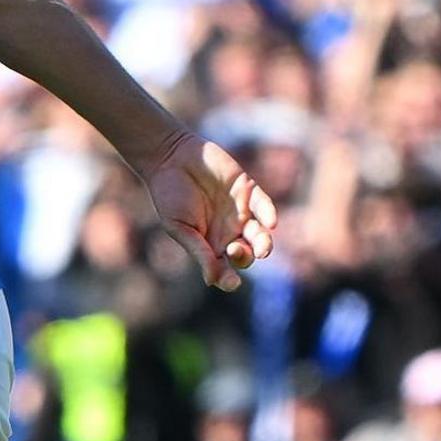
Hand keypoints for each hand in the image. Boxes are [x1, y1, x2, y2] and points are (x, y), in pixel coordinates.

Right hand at [139, 132, 275, 292]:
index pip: (225, 269)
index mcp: (210, 245)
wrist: (171, 157)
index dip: (229, 279)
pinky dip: (269, 214)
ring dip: (263, 244)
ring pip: (260, 234)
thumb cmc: (169, 195)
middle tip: (234, 250)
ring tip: (262, 248)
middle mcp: (228, 232)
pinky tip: (271, 223)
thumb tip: (213, 281)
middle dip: (244, 257)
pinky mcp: (248, 191)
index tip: (232, 283)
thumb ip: (199, 252)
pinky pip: (264, 206)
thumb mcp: (180, 228)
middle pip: (246, 254)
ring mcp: (240, 212)